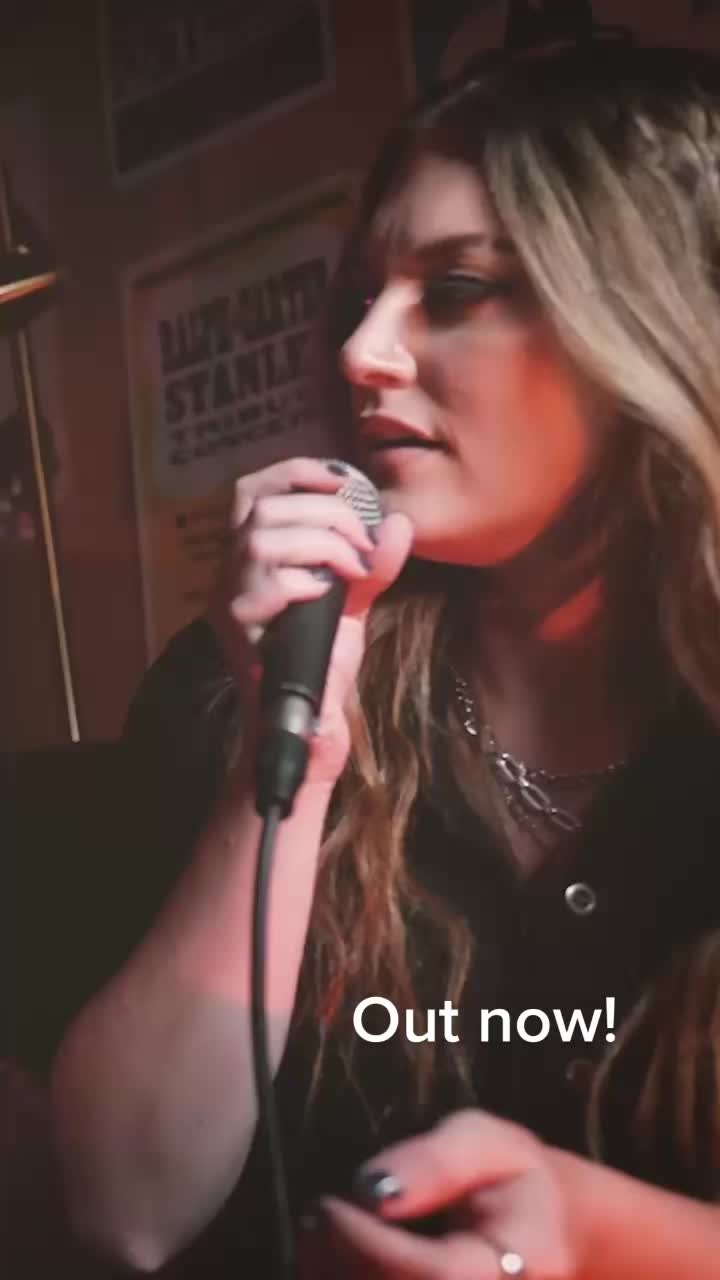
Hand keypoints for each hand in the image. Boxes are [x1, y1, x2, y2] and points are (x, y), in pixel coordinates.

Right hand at [207, 457, 412, 784]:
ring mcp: (226, 601)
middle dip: (324, 514)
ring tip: (352, 568)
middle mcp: (229, 573)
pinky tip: (326, 595)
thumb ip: (372, 562)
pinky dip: (303, 581)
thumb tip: (399, 523)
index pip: (251, 491)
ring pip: (261, 541)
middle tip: (362, 542)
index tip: (341, 479)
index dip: (292, 474)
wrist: (311, 723)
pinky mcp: (235, 631)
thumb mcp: (353, 601)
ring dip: (319, 544)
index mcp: (251, 557)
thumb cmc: (323, 659)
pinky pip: (264, 587)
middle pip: (262, 509)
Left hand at [299, 1109, 581, 1278]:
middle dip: (341, 1263)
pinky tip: (334, 1259)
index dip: (369, 1246)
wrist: (547, 1232)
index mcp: (526, 1261)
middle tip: (316, 1217)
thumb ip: (434, 1161)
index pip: (438, 1275)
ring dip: (333, 1276)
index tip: (330, 1206)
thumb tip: (373, 1189)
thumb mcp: (484, 1142)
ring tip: (321, 1234)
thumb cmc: (511, 1180)